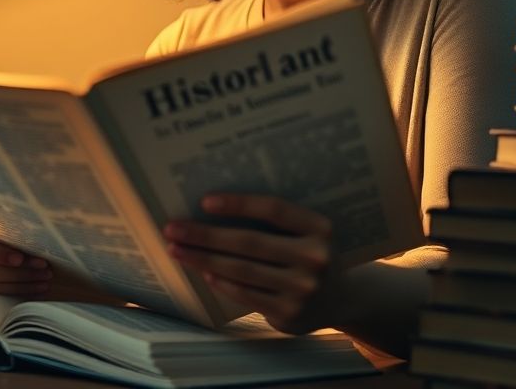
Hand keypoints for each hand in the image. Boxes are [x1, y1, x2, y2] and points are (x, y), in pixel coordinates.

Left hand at [163, 194, 343, 334]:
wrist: (341, 298)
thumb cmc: (308, 251)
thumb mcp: (305, 231)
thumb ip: (275, 221)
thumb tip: (212, 207)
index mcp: (319, 227)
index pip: (273, 209)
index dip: (238, 204)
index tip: (204, 201)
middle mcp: (314, 258)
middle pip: (249, 241)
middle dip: (205, 234)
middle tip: (173, 228)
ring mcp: (303, 289)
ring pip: (242, 270)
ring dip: (203, 259)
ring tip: (177, 250)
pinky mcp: (290, 314)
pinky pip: (246, 294)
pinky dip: (222, 282)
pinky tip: (204, 272)